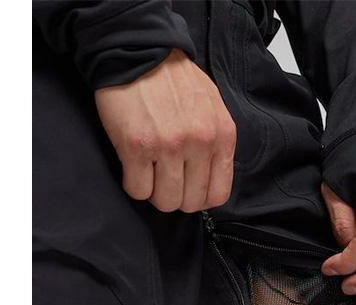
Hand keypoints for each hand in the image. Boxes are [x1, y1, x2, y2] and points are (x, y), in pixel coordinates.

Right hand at [95, 49, 235, 212]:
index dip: (200, 198)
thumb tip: (209, 182)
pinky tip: (133, 167)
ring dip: (154, 193)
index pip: (218, 194)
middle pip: (191, 202)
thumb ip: (216, 144)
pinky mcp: (137, 146)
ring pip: (165, 201)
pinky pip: (138, 190)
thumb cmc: (174, 80)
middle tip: (164, 179)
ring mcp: (168, 146)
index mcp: (222, 136)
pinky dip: (134, 184)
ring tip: (149, 173)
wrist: (138, 50)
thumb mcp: (212, 108)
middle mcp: (199, 143)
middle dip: (176, 196)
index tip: (188, 189)